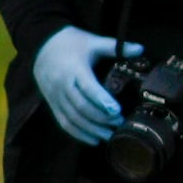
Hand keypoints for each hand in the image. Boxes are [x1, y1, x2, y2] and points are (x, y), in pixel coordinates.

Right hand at [32, 26, 132, 144]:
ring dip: (92, 129)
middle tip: (119, 123)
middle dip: (101, 118)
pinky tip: (93, 140)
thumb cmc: (71, 44)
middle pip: (81, 106)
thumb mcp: (93, 42)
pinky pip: (64, 122)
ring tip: (110, 135)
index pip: (88, 87)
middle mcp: (62, 84)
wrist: (41, 46)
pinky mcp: (52, 104)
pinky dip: (78, 134)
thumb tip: (140, 49)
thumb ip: (115, 47)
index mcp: (74, 68)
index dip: (102, 100)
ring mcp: (55, 96)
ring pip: (73, 118)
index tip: (117, 110)